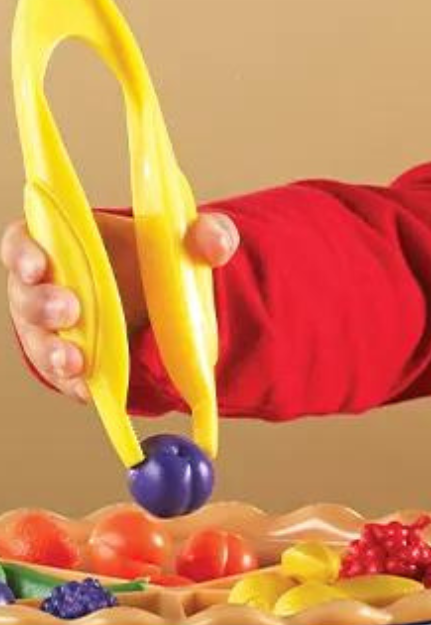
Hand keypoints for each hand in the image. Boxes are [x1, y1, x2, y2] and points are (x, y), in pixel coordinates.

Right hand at [3, 211, 237, 402]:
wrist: (180, 301)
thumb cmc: (170, 257)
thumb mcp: (196, 240)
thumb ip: (209, 233)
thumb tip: (213, 243)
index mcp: (69, 242)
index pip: (25, 242)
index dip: (23, 253)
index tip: (37, 266)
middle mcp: (52, 284)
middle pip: (27, 295)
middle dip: (41, 306)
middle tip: (68, 312)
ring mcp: (58, 327)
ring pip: (39, 340)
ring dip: (52, 353)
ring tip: (76, 362)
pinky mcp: (75, 358)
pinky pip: (65, 375)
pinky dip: (75, 383)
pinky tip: (89, 390)